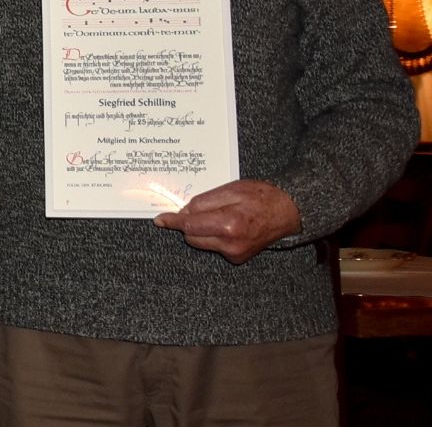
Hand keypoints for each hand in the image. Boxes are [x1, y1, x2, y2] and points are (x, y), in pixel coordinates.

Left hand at [154, 179, 300, 263]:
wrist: (288, 212)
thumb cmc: (261, 197)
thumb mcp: (231, 190)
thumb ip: (204, 202)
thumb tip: (182, 211)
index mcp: (228, 224)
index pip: (189, 225)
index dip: (173, 221)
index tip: (160, 220)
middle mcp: (230, 243)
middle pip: (191, 236)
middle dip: (190, 223)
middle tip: (204, 209)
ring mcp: (234, 253)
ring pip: (201, 242)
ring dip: (202, 230)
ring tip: (221, 216)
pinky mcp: (237, 258)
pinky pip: (214, 246)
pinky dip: (214, 237)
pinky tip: (229, 227)